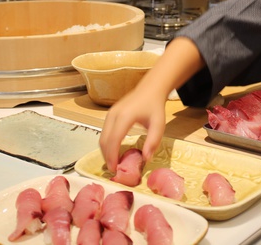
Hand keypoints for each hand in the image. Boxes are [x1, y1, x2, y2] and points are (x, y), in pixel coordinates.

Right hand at [98, 37, 205, 172]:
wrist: (150, 89)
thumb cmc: (155, 107)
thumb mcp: (158, 125)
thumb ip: (153, 142)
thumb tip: (145, 159)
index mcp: (125, 117)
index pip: (114, 140)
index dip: (112, 156)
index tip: (114, 169)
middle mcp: (113, 115)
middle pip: (104, 140)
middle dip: (107, 156)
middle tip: (113, 170)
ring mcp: (109, 114)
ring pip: (101, 137)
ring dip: (105, 151)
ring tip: (113, 163)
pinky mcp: (109, 115)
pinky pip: (103, 132)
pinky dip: (106, 144)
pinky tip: (113, 152)